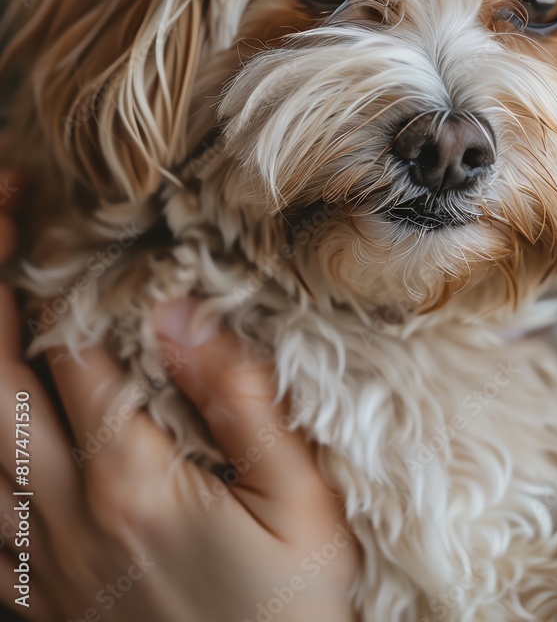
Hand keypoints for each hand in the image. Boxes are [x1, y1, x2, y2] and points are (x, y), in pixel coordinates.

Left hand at [0, 186, 357, 620]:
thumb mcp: (299, 507)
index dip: (54, 268)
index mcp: (131, 479)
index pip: (70, 347)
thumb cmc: (292, 614)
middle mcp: (61, 513)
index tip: (49, 205)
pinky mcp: (28, 594)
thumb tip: (181, 314)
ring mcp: (33, 559)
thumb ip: (240, 403)